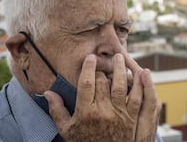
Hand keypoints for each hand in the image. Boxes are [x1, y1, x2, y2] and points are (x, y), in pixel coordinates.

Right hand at [44, 53, 160, 141]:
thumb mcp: (67, 130)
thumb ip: (57, 110)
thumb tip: (48, 92)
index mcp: (85, 112)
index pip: (87, 84)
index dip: (89, 68)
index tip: (91, 57)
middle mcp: (102, 112)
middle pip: (103, 83)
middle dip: (104, 69)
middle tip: (104, 60)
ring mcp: (118, 115)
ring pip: (121, 86)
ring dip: (121, 70)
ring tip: (120, 58)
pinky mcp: (131, 119)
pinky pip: (136, 98)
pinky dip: (138, 85)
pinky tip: (138, 73)